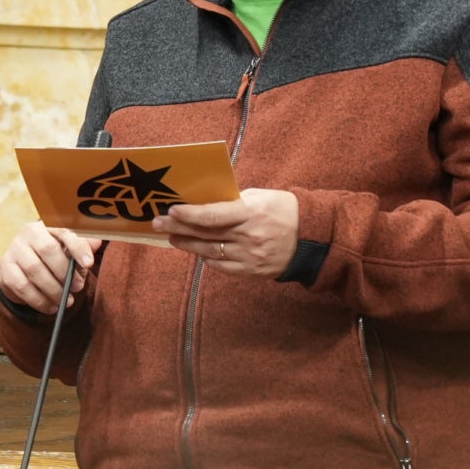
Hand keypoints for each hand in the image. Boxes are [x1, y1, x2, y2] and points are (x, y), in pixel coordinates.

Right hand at [0, 222, 99, 314]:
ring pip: (34, 270)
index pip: (64, 231)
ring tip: (67, 301)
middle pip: (48, 250)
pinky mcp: (6, 270)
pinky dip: (40, 301)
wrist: (24, 269)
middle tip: (78, 288)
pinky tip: (52, 307)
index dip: (78, 247)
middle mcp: (28, 233)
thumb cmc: (54, 257)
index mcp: (48, 224)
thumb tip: (96, 244)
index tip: (89, 263)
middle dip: (66, 272)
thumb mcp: (70, 250)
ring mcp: (14, 250)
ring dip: (54, 290)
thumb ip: (83, 246)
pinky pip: (22, 287)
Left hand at [152, 188, 299, 278]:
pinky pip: (221, 266)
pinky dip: (207, 258)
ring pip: (209, 252)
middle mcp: (248, 237)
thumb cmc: (283, 210)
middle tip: (158, 224)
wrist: (311, 239)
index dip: (188, 214)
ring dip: (187, 244)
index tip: (171, 210)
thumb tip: (204, 202)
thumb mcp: (260, 196)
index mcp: (250, 213)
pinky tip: (197, 250)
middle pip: (205, 234)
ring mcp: (249, 257)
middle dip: (178, 228)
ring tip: (172, 237)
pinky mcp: (250, 272)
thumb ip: (233, 201)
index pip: (212, 215)